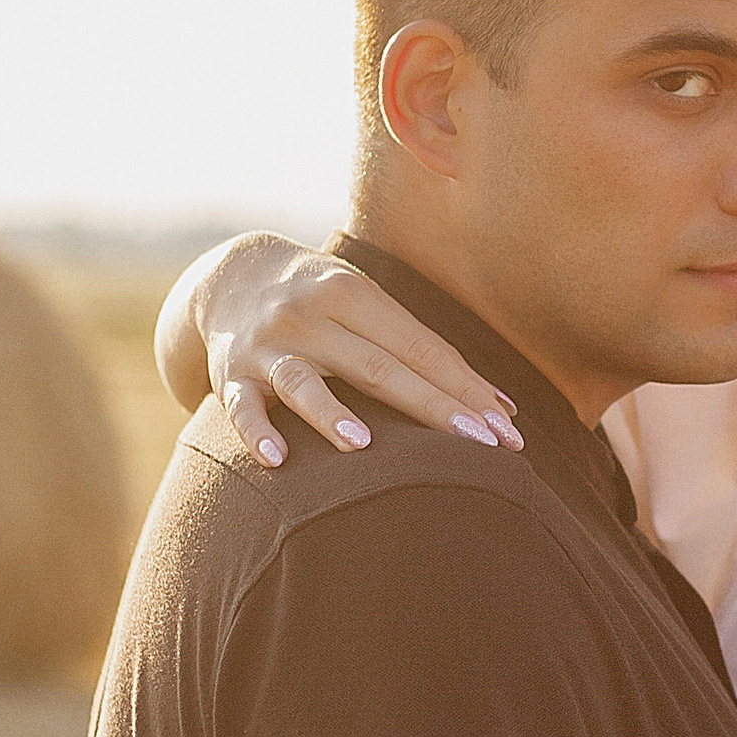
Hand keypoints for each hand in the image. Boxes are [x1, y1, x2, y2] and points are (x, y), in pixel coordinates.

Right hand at [198, 244, 520, 465]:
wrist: (230, 276)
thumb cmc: (326, 303)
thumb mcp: (370, 307)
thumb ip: (425, 352)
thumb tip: (503, 408)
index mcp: (355, 294)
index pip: (421, 349)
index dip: (465, 390)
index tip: (506, 429)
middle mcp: (312, 315)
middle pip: (378, 367)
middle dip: (432, 408)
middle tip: (479, 446)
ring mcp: (270, 345)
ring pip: (303, 382)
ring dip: (331, 414)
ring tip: (362, 445)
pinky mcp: (232, 373)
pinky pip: (241, 406)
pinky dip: (256, 431)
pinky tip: (276, 460)